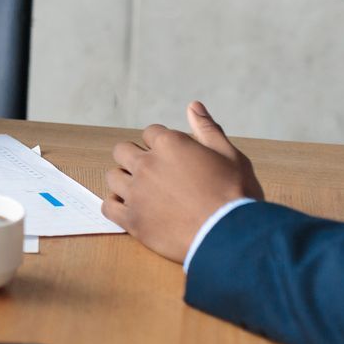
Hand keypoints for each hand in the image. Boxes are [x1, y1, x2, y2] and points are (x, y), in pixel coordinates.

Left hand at [104, 101, 264, 263]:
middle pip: (123, 151)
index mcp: (169, 145)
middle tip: (155, 175)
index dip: (161, 144)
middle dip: (135, 158)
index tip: (172, 159)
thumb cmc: (235, 195)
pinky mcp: (132, 220)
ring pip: (113, 177)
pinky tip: (130, 209)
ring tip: (142, 193)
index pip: (150, 133)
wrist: (232, 236)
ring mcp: (136, 192)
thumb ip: (207, 129)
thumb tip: (193, 106)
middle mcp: (147, 165)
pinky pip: (108, 207)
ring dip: (124, 181)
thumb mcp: (229, 155)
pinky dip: (115, 207)